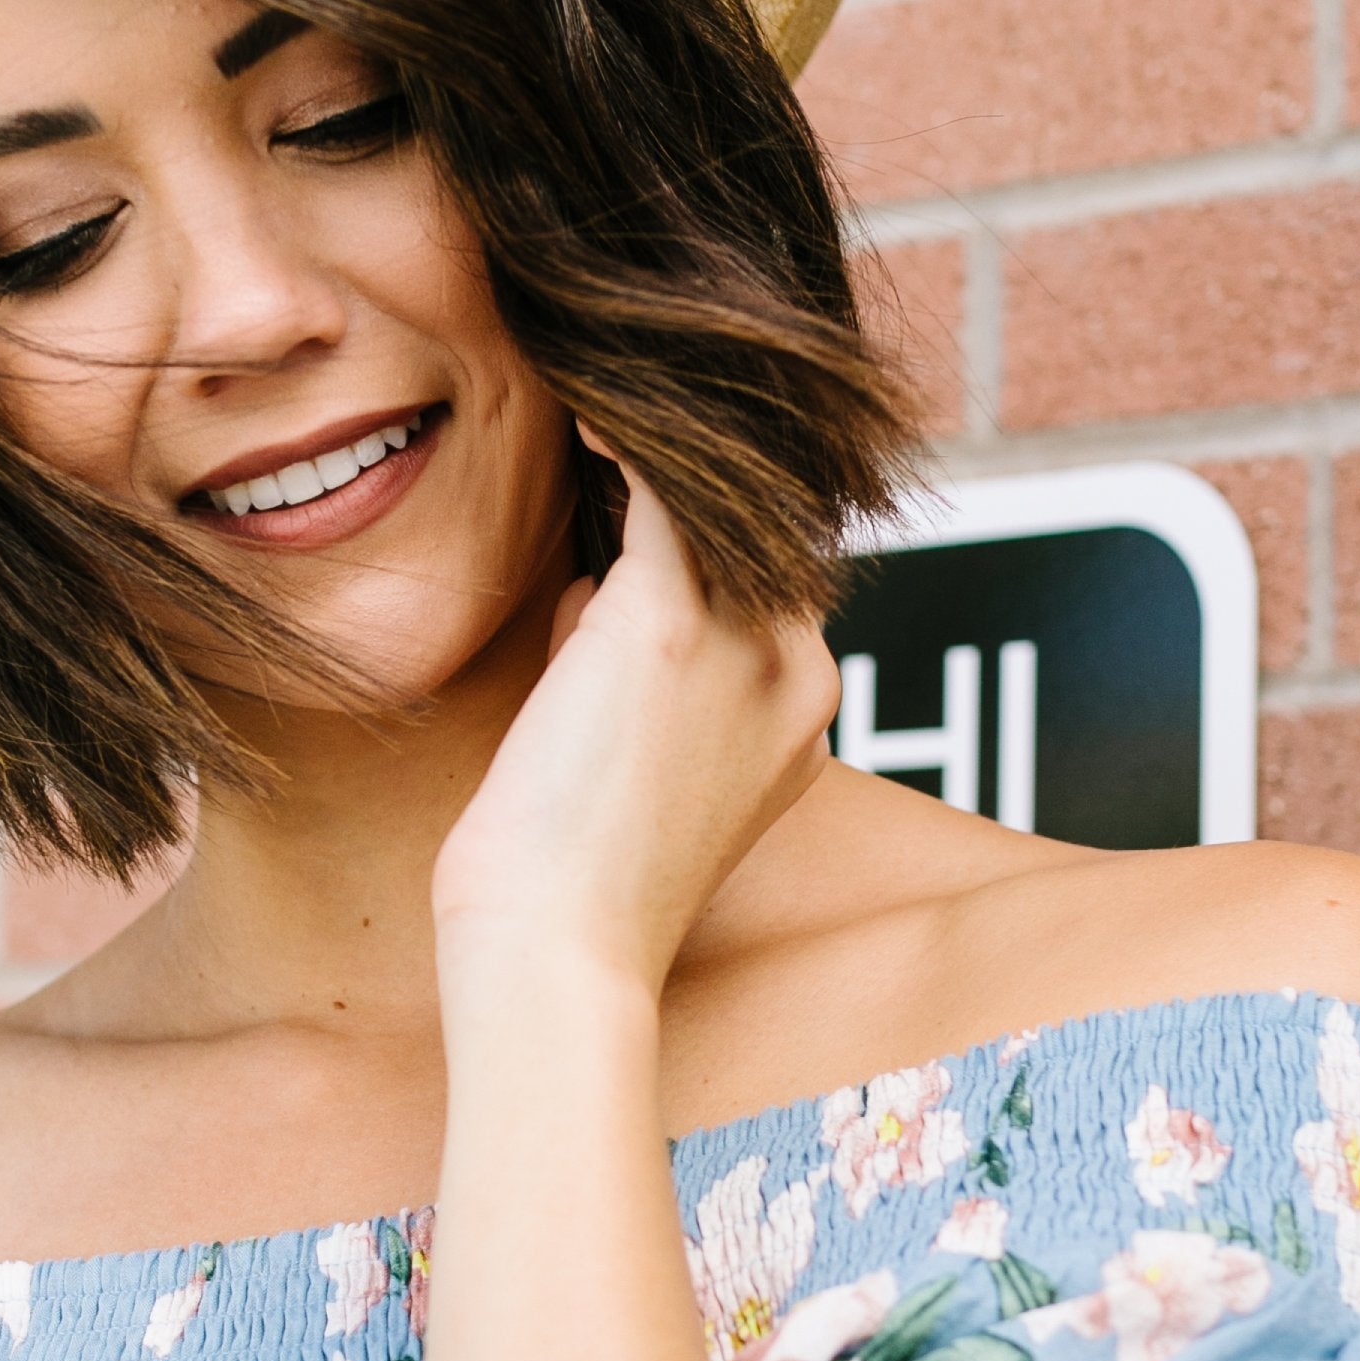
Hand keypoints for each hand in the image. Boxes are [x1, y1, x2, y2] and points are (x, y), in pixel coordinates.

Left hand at [431, 465, 840, 1008]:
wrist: (557, 950)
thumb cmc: (573, 880)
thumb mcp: (638, 765)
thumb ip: (641, 671)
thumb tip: (592, 592)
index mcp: (803, 715)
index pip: (763, 586)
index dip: (700, 550)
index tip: (642, 506)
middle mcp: (796, 671)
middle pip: (748, 539)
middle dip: (681, 508)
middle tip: (612, 448)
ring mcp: (744, 643)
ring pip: (712, 508)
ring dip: (655, 467)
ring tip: (593, 417)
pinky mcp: (666, 621)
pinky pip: (656, 490)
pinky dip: (623, 444)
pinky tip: (585, 410)